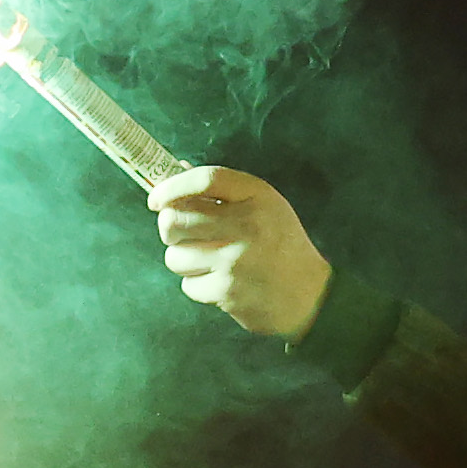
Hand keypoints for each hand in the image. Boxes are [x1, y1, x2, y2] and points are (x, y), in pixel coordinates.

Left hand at [149, 166, 331, 342]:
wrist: (310, 297)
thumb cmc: (281, 246)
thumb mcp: (264, 207)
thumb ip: (223, 191)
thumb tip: (176, 170)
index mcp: (257, 197)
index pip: (204, 180)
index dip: (172, 187)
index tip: (155, 198)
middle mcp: (246, 224)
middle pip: (175, 220)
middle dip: (169, 230)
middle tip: (181, 235)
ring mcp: (234, 260)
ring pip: (175, 256)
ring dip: (185, 260)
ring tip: (209, 262)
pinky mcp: (227, 291)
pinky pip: (189, 285)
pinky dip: (199, 286)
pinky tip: (221, 283)